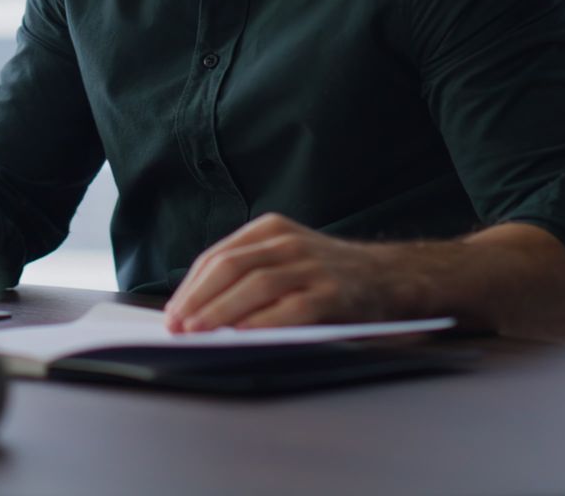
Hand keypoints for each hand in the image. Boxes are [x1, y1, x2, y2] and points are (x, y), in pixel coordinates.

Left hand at [163, 213, 421, 332]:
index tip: (173, 311)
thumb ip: (249, 272)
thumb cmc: (326, 274)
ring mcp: (312, 265)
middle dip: (198, 299)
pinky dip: (264, 321)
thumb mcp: (286, 257)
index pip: (218, 257)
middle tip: (177, 325)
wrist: (391, 276)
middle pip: (230, 267)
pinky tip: (244, 334)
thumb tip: (197, 309)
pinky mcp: (333, 292)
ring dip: (221, 310)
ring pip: (255, 285)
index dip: (191, 286)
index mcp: (270, 229)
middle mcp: (289, 242)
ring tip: (199, 331)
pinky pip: (292, 308)